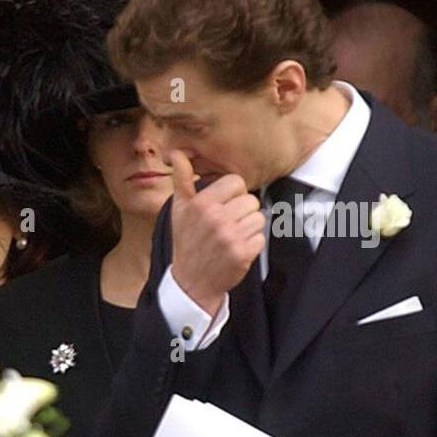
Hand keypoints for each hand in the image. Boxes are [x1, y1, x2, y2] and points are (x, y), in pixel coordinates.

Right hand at [167, 151, 263, 316]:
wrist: (190, 283)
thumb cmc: (187, 243)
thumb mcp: (178, 210)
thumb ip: (181, 180)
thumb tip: (176, 154)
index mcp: (200, 203)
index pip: (236, 182)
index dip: (232, 195)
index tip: (223, 208)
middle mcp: (215, 218)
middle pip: (250, 200)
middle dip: (241, 213)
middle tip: (225, 227)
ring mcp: (229, 236)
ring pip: (258, 218)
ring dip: (248, 229)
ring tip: (231, 239)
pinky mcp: (242, 253)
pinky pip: (261, 237)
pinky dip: (252, 245)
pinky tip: (236, 250)